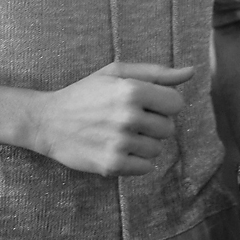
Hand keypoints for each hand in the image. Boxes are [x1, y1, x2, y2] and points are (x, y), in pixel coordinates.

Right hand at [23, 62, 191, 175]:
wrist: (48, 121)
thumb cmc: (85, 93)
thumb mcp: (117, 73)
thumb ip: (157, 73)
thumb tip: (191, 72)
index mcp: (132, 90)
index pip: (177, 104)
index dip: (163, 105)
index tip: (146, 105)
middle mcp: (128, 116)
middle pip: (168, 128)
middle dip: (153, 124)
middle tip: (128, 120)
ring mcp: (120, 142)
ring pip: (157, 149)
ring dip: (143, 143)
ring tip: (120, 134)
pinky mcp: (111, 165)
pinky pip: (145, 168)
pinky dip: (135, 161)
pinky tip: (116, 149)